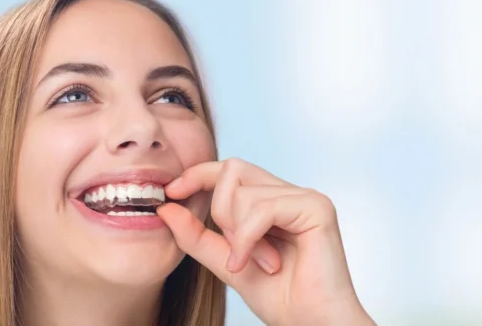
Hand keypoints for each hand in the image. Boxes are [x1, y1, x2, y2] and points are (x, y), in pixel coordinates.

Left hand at [156, 158, 373, 325]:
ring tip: (254, 263)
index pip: (232, 170)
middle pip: (234, 170)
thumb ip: (198, 236)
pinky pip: (262, 209)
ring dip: (237, 236)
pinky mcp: (316, 208)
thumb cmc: (281, 298)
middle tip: (232, 250)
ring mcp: (306, 198)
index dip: (199, 174)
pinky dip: (247, 238)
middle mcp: (292, 193)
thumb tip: (165, 208)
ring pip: (244, 193)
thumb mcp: (226, 262)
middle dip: (219, 210)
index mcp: (275, 201)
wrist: (310, 321)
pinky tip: (253, 263)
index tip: (171, 193)